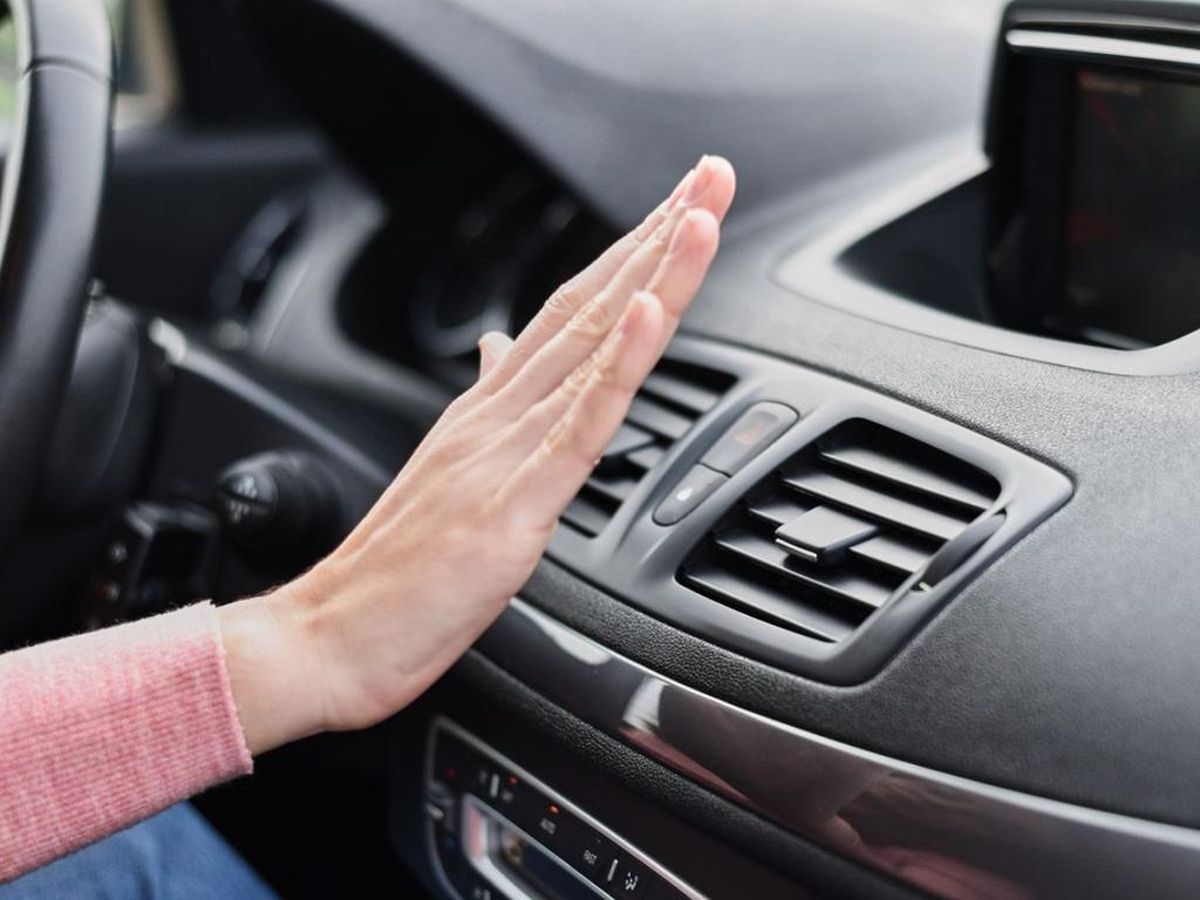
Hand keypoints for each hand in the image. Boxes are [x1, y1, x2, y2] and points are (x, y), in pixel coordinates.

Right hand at [220, 156, 736, 753]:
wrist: (330, 636)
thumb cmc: (395, 571)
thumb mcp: (453, 472)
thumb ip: (485, 403)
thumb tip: (499, 349)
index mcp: (490, 409)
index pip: (570, 310)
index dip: (629, 255)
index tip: (679, 207)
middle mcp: (500, 412)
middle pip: (591, 306)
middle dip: (658, 237)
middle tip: (709, 175)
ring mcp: (506, 451)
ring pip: (593, 349)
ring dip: (652, 276)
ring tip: (697, 214)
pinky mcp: (513, 503)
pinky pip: (577, 424)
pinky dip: (617, 364)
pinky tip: (646, 313)